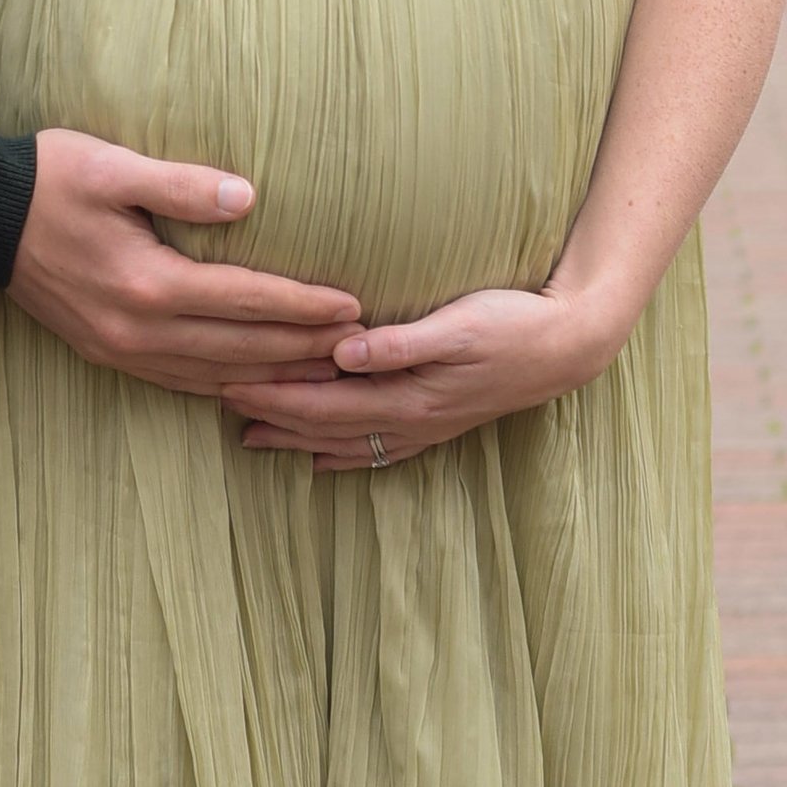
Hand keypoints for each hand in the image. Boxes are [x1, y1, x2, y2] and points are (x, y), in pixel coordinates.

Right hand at [7, 128, 362, 397]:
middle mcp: (139, 330)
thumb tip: (247, 197)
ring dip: (272, 374)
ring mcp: (122, 349)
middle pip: (240, 349)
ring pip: (215, 375)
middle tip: (359, 348)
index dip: (304, 306)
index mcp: (148, 284)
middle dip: (304, 349)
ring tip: (322, 372)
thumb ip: (183, 184)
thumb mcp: (115, 167)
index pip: (246, 300)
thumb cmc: (49, 178)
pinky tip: (251, 380)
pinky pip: (181, 381)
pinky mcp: (108, 352)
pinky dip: (225, 383)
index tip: (353, 305)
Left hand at [220, 275, 634, 470]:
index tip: (227, 381)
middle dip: (271, 416)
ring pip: (346, 441)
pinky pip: (380, 448)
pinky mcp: (439, 421)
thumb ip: (400, 342)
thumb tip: (343, 350)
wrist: (569, 347)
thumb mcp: (460, 325)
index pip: (323, 403)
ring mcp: (426, 426)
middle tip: (218, 400)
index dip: (273, 395)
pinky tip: (323, 461)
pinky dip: (344, 455)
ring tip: (251, 438)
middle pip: (325, 426)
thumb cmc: (513, 324)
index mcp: (409, 397)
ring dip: (297, 439)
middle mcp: (412, 420)